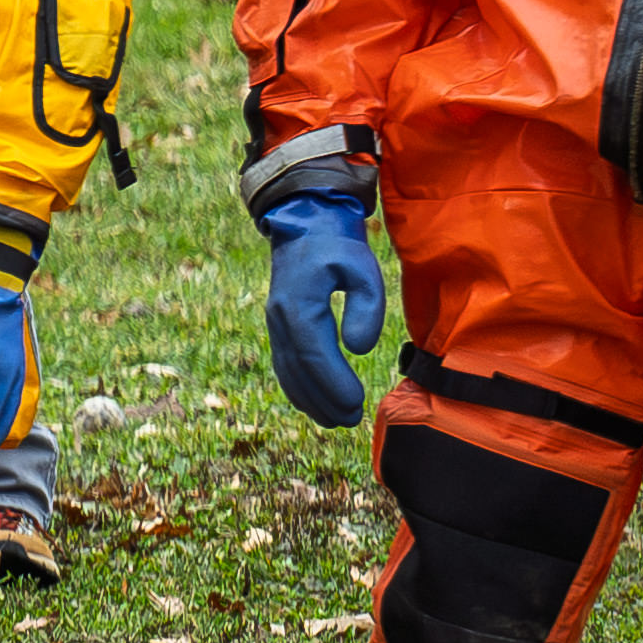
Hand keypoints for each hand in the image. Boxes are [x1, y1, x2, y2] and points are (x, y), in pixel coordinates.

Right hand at [262, 183, 386, 429]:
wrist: (305, 222)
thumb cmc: (339, 245)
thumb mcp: (363, 268)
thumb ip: (367, 308)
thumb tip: (359, 348)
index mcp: (298, 307)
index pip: (315, 356)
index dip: (335, 384)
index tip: (357, 403)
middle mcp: (280, 319)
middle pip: (298, 371)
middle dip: (323, 400)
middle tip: (349, 421)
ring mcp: (276, 323)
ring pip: (287, 371)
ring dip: (309, 399)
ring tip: (335, 419)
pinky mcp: (280, 324)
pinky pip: (285, 362)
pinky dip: (298, 386)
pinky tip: (314, 399)